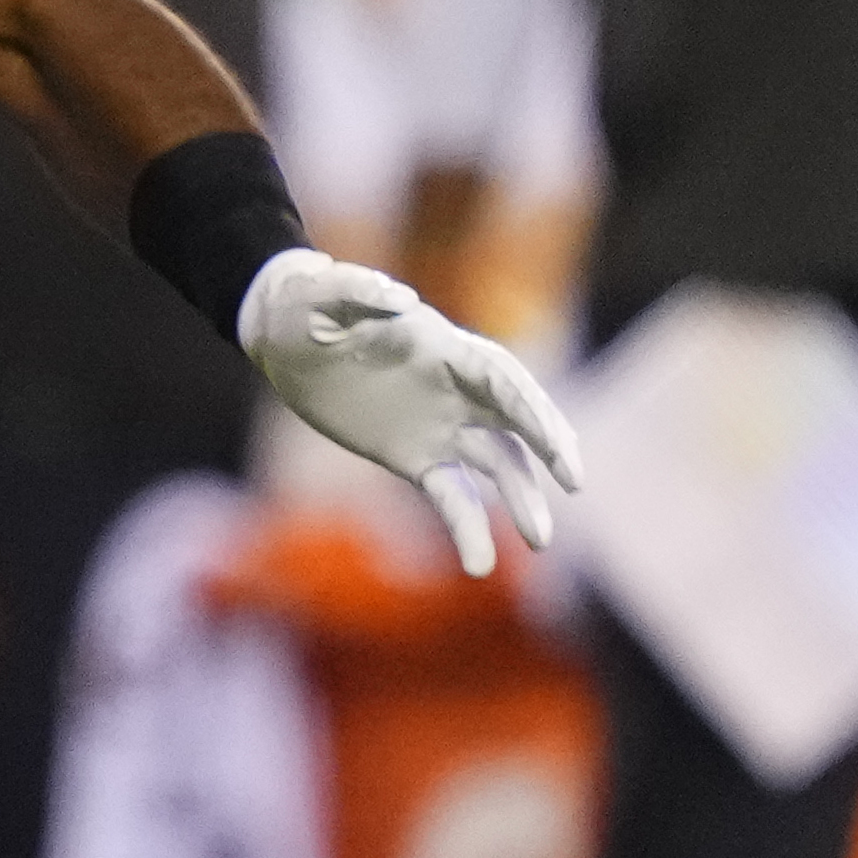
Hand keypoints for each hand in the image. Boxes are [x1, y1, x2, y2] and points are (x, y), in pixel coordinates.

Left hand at [240, 246, 582, 577]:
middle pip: (516, 417)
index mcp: (440, 345)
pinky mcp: (417, 457)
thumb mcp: (320, 293)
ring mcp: (441, 424)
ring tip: (540, 541)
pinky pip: (454, 496)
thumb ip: (358, 291)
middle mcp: (454, 386)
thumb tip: (402, 299)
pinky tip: (480, 567)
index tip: (554, 441)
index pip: (499, 377)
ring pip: (498, 463)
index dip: (530, 407)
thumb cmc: (305, 307)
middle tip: (574, 481)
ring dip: (523, 498)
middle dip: (548, 446)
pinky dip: (470, 529)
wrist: (283, 341)